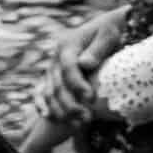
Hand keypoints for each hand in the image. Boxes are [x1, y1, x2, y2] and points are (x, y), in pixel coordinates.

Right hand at [44, 6, 129, 123]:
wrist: (106, 28)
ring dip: (61, 110)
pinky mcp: (52, 76)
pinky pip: (41, 92)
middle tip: (88, 118)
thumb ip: (98, 48)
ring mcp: (52, 68)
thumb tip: (85, 64)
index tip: (92, 99)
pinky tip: (48, 117)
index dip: (78, 84)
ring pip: (49, 92)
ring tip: (78, 125)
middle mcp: (55, 57)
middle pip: (58, 84)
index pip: (69, 68)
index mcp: (67, 45)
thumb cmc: (111, 30)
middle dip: (71, 104)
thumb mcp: (109, 34)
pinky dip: (42, 104)